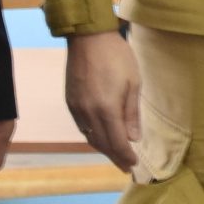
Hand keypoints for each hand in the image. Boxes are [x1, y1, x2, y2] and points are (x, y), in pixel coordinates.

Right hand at [65, 31, 142, 175]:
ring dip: (103, 149)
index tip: (134, 164)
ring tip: (115, 155)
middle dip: (115, 157)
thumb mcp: (133, 83)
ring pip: (90, 137)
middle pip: (102, 143)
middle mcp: (89, 113)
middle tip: (125, 166)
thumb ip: (131, 113)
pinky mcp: (70, 101)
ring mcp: (77, 108)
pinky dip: (92, 136)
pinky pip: (81, 127)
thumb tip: (133, 138)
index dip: (126, 156)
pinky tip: (100, 137)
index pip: (117, 142)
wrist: (88, 37)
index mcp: (106, 109)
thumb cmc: (116, 56)